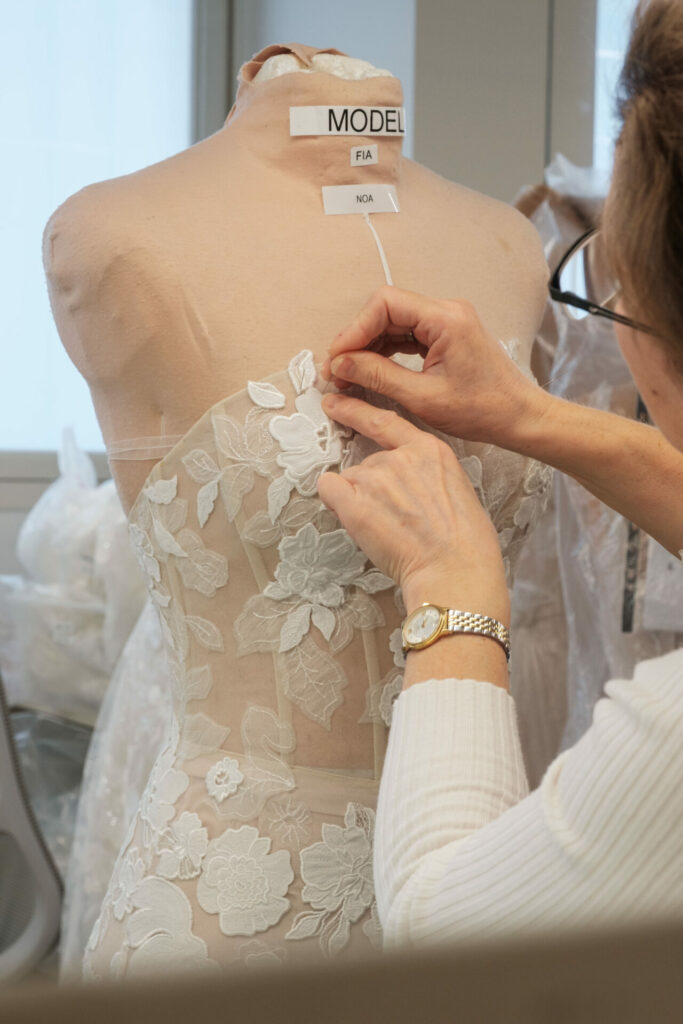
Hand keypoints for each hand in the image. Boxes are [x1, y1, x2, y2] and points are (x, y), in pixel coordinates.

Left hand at [317, 393, 509, 625]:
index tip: (335, 403)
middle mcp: (400, 457)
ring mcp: (375, 478)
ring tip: (385, 528)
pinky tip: (354, 519)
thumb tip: (406, 485)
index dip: (355, 411)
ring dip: (358, 500)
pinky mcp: (354, 503)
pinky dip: (333, 501)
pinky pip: (328, 488)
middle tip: (392, 519)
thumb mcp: (456, 489)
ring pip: (350, 480)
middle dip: (371, 489)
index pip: (384, 422)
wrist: (455, 568)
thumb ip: (426, 474)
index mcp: (430, 449)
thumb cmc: (465, 541)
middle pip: (367, 463)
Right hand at [321, 285, 549, 449]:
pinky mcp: (446, 335)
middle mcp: (447, 311)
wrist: (519, 417)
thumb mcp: (422, 397)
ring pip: (393, 321)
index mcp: (446, 319)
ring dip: (368, 346)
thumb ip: (378, 376)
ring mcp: (447, 322)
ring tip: (348, 375)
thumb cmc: (482, 410)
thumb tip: (340, 364)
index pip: (385, 304)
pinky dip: (385, 351)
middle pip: (386, 309)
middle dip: (357, 338)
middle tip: (337, 370)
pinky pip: (406, 334)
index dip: (354, 329)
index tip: (337, 358)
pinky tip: (370, 371)